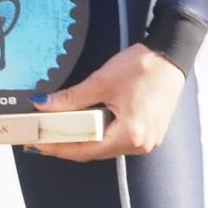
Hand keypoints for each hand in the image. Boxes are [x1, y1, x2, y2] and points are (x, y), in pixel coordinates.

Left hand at [31, 42, 182, 160]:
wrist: (172, 55)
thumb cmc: (144, 67)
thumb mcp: (101, 82)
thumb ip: (70, 98)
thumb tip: (43, 105)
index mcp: (131, 135)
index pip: (85, 150)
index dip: (57, 148)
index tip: (36, 143)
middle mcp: (141, 143)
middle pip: (94, 151)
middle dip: (66, 145)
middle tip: (40, 137)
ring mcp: (147, 140)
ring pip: (105, 146)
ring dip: (81, 139)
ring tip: (55, 132)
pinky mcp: (148, 132)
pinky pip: (116, 139)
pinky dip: (97, 134)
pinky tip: (81, 125)